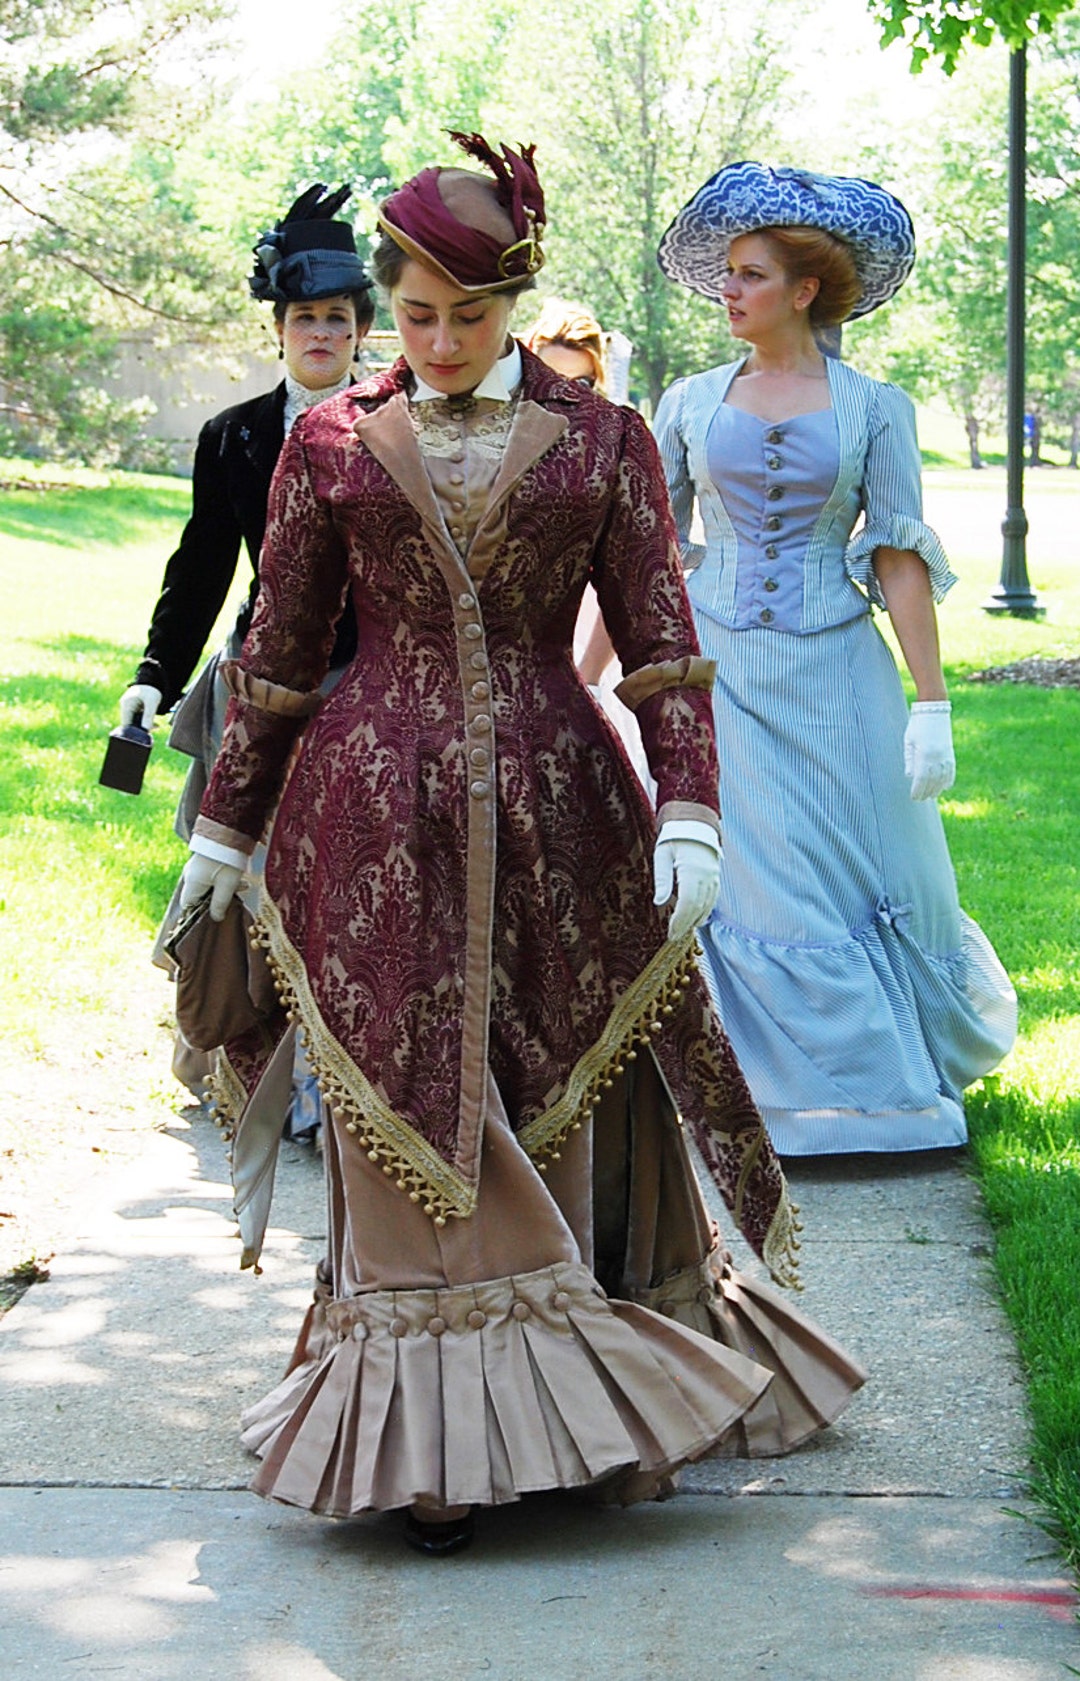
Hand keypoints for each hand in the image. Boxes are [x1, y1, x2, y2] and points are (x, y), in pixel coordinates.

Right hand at [119, 684, 162, 729]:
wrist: (154, 681)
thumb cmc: (152, 689)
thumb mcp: (152, 702)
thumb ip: (149, 716)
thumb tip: (146, 730)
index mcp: (126, 704)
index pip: (126, 724)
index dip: (135, 731)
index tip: (146, 734)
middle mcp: (125, 706)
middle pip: (130, 724)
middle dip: (141, 729)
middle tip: (154, 729)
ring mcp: (129, 707)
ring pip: (135, 722)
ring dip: (145, 726)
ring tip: (157, 726)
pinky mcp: (134, 709)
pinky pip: (138, 719)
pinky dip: (145, 722)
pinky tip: (155, 724)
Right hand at [180, 851, 243, 921]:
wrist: (229, 831)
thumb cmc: (226, 860)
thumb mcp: (227, 885)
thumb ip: (220, 904)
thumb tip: (216, 918)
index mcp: (191, 884)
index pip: (188, 907)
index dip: (197, 916)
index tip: (211, 920)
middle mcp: (191, 876)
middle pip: (200, 897)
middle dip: (216, 902)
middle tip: (232, 904)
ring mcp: (197, 867)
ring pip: (209, 885)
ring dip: (225, 890)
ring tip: (243, 888)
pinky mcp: (206, 860)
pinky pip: (213, 876)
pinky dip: (226, 880)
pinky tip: (242, 880)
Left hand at [653, 821, 720, 942]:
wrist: (695, 824)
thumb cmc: (674, 839)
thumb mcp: (662, 855)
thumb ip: (662, 878)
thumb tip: (659, 902)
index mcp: (692, 871)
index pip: (687, 903)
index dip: (679, 920)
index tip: (671, 933)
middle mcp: (706, 877)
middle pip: (697, 909)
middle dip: (685, 925)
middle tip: (673, 938)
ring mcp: (713, 878)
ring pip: (707, 907)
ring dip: (695, 921)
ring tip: (682, 932)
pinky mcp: (715, 879)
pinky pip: (712, 901)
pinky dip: (704, 912)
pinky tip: (695, 920)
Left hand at [904, 701, 954, 800]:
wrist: (934, 710)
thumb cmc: (917, 725)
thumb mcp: (909, 741)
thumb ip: (910, 759)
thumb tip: (910, 776)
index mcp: (924, 754)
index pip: (921, 778)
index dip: (918, 790)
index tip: (914, 797)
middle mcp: (937, 757)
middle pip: (932, 781)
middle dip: (926, 792)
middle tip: (920, 800)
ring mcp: (946, 755)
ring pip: (943, 778)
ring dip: (937, 789)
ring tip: (931, 796)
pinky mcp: (951, 752)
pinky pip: (951, 770)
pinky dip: (948, 780)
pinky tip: (944, 787)